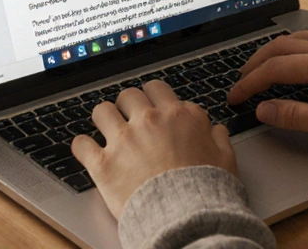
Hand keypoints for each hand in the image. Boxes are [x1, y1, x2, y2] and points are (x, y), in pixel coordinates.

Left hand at [71, 80, 236, 217]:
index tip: (151, 108)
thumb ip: (218, 138)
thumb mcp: (225, 159)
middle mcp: (150, 121)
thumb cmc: (207, 191)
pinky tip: (87, 151)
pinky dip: (82, 147)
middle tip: (129, 119)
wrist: (187, 219)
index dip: (153, 99)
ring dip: (104, 119)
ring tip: (107, 130)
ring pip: (102, 111)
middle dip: (127, 105)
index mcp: (179, 116)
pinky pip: (81, 144)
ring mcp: (124, 140)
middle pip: (128, 95)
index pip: (157, 89)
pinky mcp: (104, 164)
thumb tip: (214, 129)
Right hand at [227, 31, 307, 152]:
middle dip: (255, 63)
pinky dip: (294, 50)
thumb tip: (266, 110)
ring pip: (298, 39)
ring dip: (274, 53)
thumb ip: (300, 117)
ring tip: (258, 70)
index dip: (250, 83)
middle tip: (239, 83)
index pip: (276, 69)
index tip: (234, 97)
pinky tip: (294, 64)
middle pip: (282, 46)